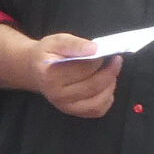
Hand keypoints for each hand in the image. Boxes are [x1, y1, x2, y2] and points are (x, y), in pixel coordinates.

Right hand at [0, 25, 121, 118]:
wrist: (36, 70)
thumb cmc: (48, 55)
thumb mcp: (57, 41)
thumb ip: (75, 44)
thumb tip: (95, 49)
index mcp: (50, 76)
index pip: (83, 69)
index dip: (98, 60)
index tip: (104, 51)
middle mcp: (57, 95)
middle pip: (93, 86)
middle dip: (110, 72)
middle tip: (116, 61)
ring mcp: (66, 106)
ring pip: (97, 102)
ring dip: (110, 86)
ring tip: (111, 73)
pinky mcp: (74, 112)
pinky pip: (97, 110)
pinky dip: (107, 99)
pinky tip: (106, 86)